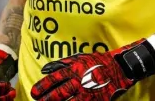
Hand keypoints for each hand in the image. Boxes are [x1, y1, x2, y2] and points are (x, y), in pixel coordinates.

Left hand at [31, 39, 154, 100]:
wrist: (120, 67)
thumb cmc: (99, 61)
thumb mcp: (80, 58)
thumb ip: (62, 64)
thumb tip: (45, 69)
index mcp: (74, 70)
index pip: (54, 79)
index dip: (43, 87)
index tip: (34, 92)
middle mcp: (79, 81)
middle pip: (60, 93)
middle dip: (47, 99)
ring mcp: (88, 92)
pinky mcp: (96, 100)